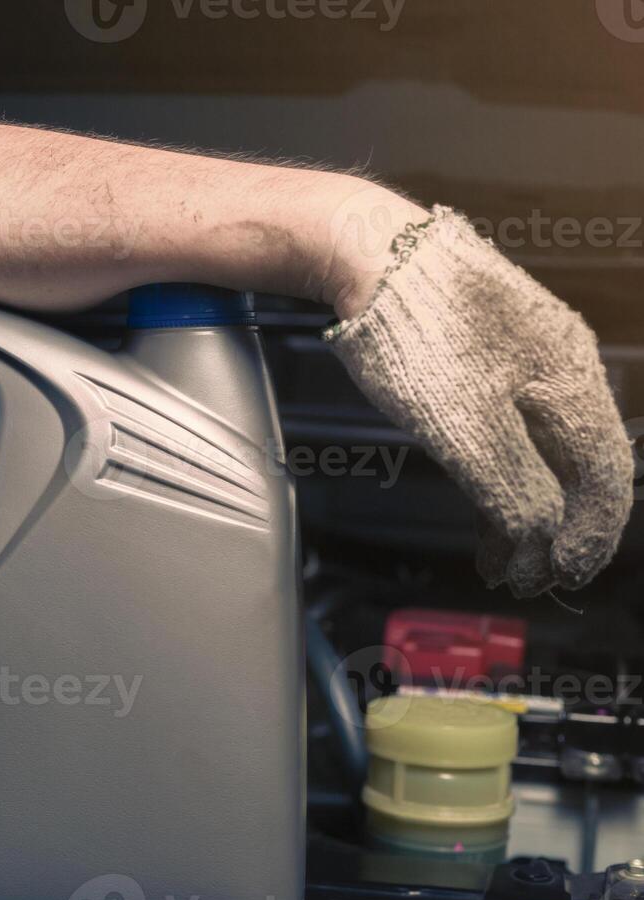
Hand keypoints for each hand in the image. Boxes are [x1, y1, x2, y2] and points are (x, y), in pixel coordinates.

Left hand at [326, 206, 632, 596]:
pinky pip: (513, 429)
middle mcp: (560, 369)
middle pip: (578, 466)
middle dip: (557, 529)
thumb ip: (507, 483)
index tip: (558, 575)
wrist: (367, 253)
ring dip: (527, 509)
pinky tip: (484, 508)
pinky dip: (503, 474)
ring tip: (499, 558)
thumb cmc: (416, 331)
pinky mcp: (486, 362)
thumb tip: (540, 540)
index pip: (603, 473)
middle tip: (526, 577)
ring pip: (544, 451)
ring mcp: (524, 362)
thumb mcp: (461, 423)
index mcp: (570, 378)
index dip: (588, 533)